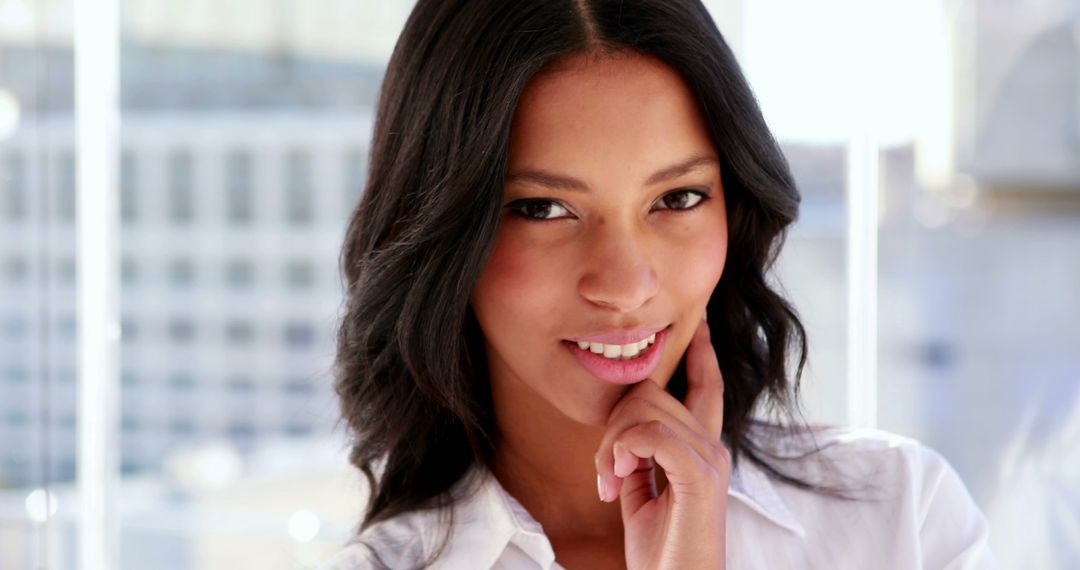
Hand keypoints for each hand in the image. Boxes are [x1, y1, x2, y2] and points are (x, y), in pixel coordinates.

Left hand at [594, 314, 729, 568]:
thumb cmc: (662, 555)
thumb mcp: (643, 496)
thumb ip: (639, 460)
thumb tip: (622, 435)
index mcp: (702, 451)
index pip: (706, 388)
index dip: (702, 354)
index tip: (701, 324)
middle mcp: (713, 449)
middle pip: (651, 393)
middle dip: (612, 424)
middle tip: (604, 472)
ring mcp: (710, 461)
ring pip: (645, 409)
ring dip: (611, 444)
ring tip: (609, 483)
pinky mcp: (700, 478)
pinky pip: (652, 434)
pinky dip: (623, 451)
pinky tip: (617, 480)